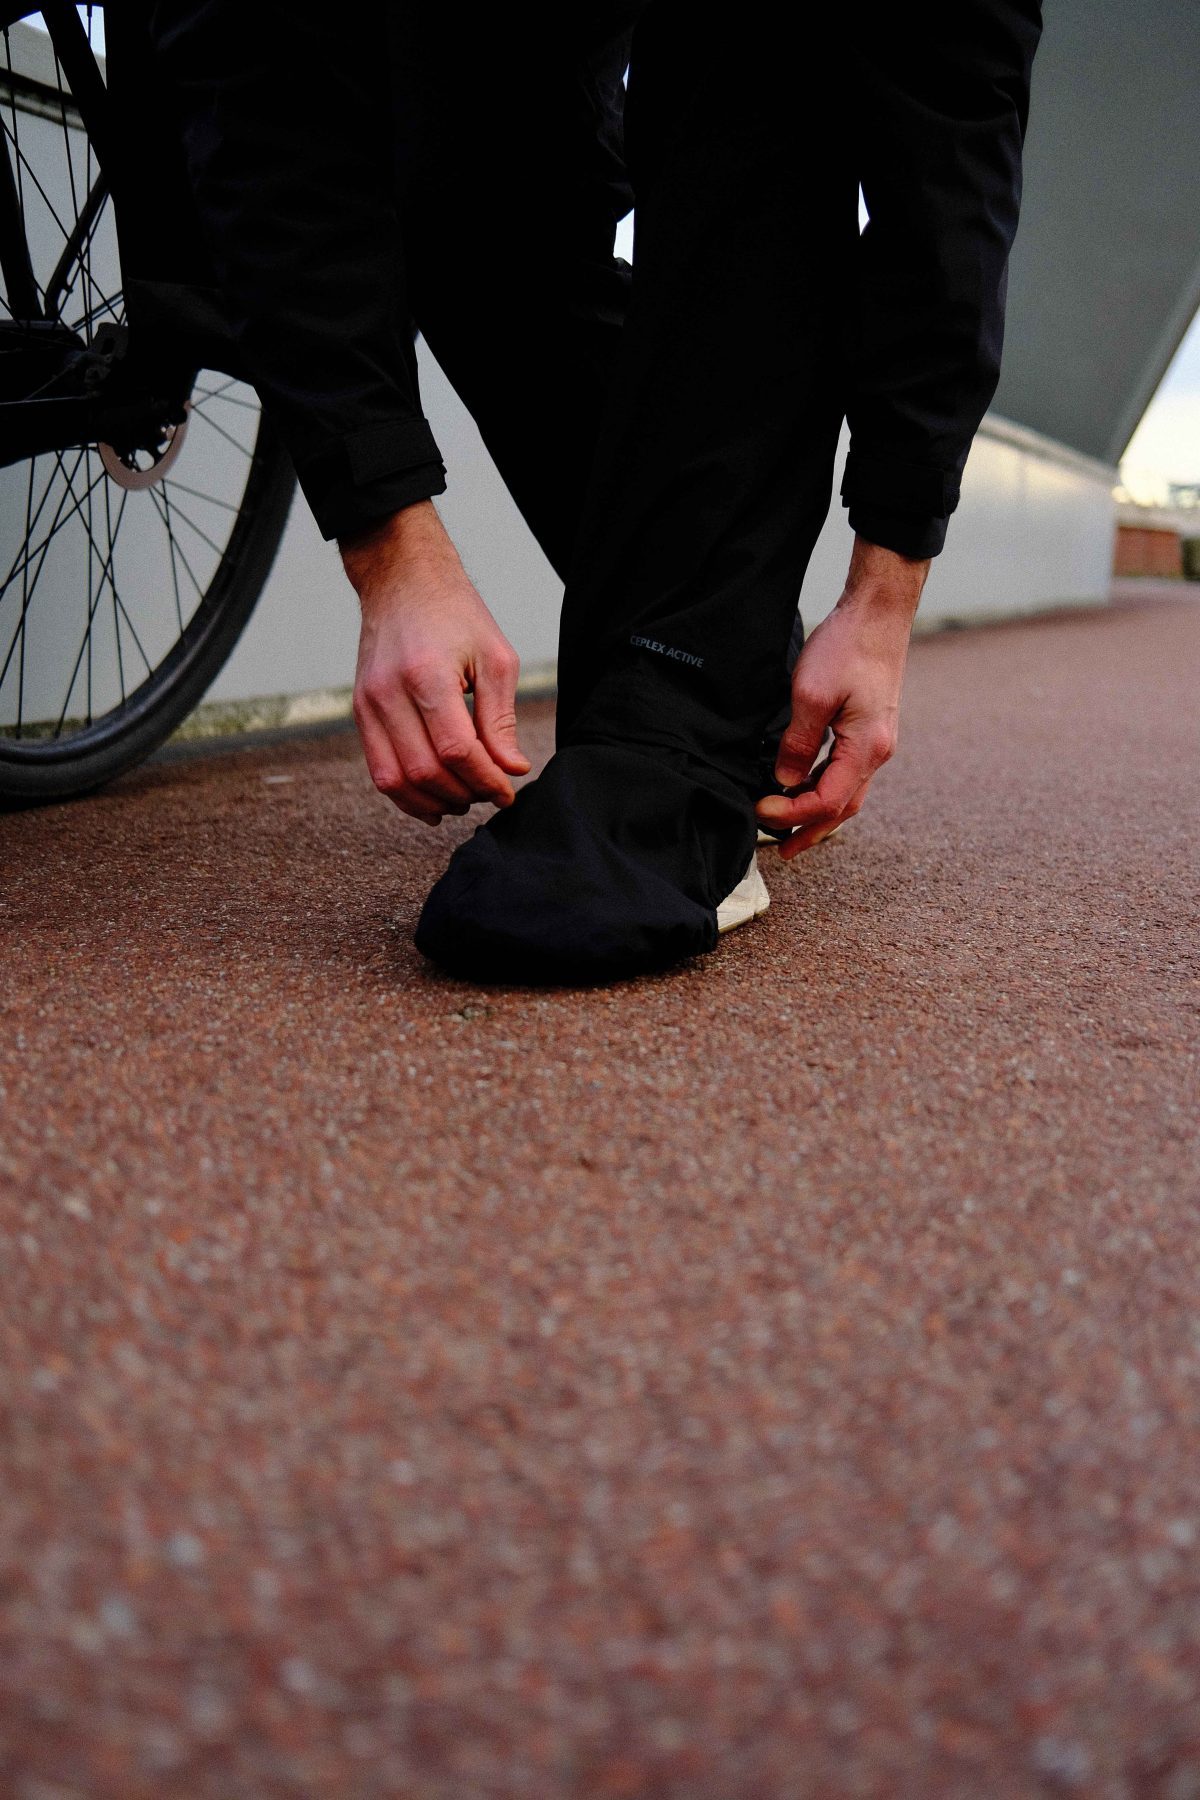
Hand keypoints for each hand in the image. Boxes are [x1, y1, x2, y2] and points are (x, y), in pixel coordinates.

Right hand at [342, 500, 530, 824]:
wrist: (402, 581)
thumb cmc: (455, 613)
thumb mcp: (494, 658)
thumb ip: (501, 718)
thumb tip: (511, 768)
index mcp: (426, 674)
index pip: (456, 749)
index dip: (486, 780)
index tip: (508, 790)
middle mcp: (389, 692)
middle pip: (425, 771)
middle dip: (464, 793)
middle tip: (490, 793)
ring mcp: (368, 704)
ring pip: (396, 781)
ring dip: (434, 802)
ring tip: (465, 799)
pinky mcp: (360, 712)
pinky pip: (379, 771)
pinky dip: (407, 795)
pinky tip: (435, 801)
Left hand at [755, 536, 928, 859]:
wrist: (878, 613)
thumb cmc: (848, 647)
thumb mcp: (810, 695)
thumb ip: (797, 743)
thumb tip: (785, 780)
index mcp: (867, 747)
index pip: (828, 801)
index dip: (793, 813)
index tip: (761, 810)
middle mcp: (878, 751)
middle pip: (844, 807)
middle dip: (810, 830)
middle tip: (781, 848)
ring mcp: (877, 741)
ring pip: (848, 792)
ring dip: (819, 813)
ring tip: (791, 828)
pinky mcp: (870, 729)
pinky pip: (848, 772)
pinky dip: (826, 789)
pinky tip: (806, 788)